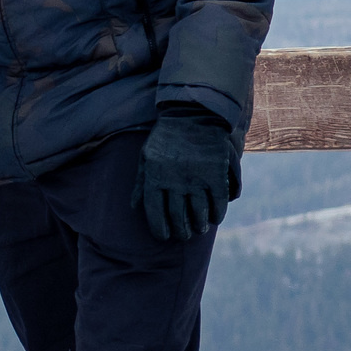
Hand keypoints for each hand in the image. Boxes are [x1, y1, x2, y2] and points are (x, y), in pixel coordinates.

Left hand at [139, 110, 239, 241]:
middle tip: (184, 235)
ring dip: (199, 225)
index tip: (164, 236)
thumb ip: (140, 183)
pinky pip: (217, 202)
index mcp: (154, 178)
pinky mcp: (215, 173)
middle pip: (178, 217)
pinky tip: (216, 218)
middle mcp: (174, 182)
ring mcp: (196, 178)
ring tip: (199, 229)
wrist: (191, 114)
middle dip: (181, 231)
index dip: (160, 230)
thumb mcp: (145, 157)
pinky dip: (217, 213)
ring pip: (198, 213)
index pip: (155, 214)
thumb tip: (133, 208)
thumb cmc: (165, 138)